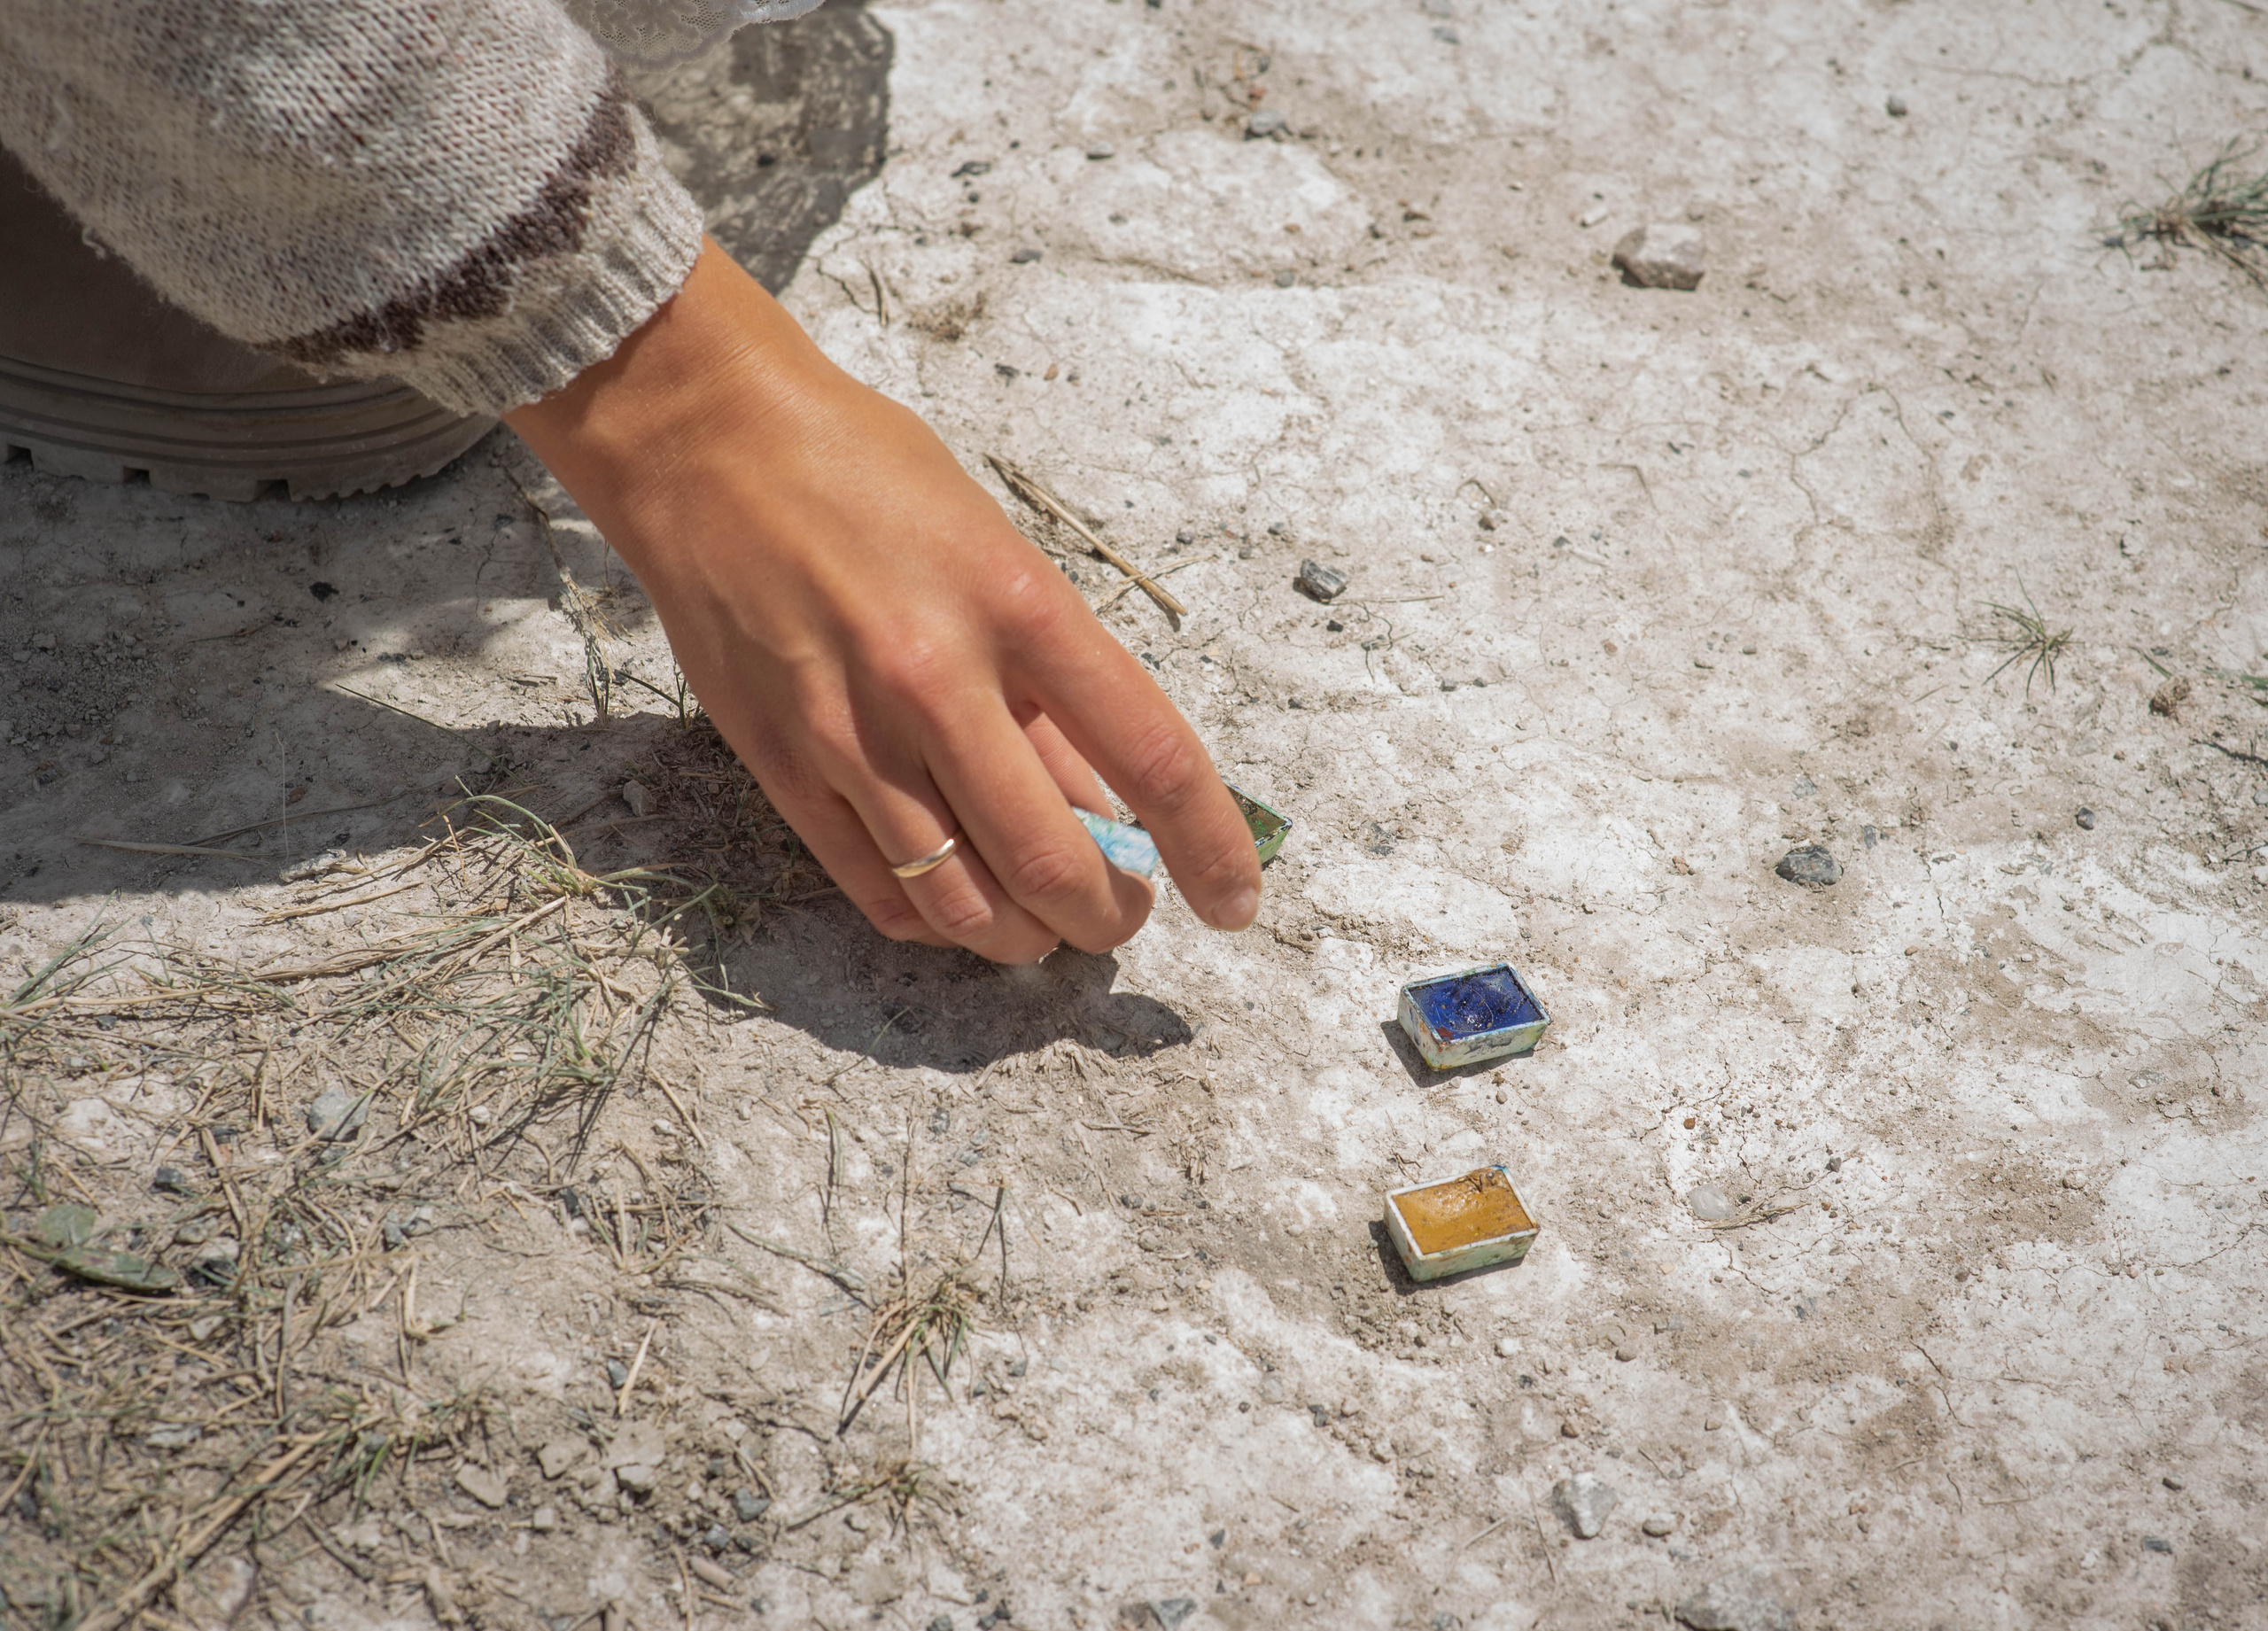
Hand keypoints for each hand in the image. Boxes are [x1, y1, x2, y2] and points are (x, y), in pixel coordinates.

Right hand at [506, 241, 1262, 962]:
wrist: (705, 440)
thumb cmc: (868, 476)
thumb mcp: (995, 549)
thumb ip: (1049, 680)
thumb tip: (1107, 805)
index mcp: (1016, 603)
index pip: (1150, 756)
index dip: (1211, 848)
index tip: (1236, 900)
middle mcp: (936, 678)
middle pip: (1056, 862)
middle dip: (1111, 915)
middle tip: (1124, 911)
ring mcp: (851, 731)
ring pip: (966, 904)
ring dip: (1027, 937)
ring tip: (1046, 922)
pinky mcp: (782, 764)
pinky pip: (880, 891)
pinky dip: (939, 924)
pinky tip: (961, 907)